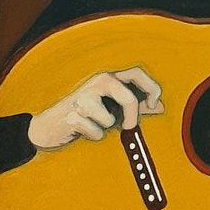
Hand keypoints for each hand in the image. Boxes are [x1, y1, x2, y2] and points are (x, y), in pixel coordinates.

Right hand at [27, 67, 163, 150]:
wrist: (49, 126)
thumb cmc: (86, 116)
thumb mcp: (112, 108)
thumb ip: (135, 106)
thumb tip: (160, 106)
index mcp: (109, 78)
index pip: (137, 72)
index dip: (152, 88)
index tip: (155, 105)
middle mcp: (97, 82)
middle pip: (128, 95)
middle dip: (132, 114)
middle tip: (129, 127)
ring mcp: (83, 97)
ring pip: (110, 119)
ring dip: (105, 128)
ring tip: (93, 125)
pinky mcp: (71, 115)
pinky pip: (96, 132)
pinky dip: (93, 136)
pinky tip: (82, 130)